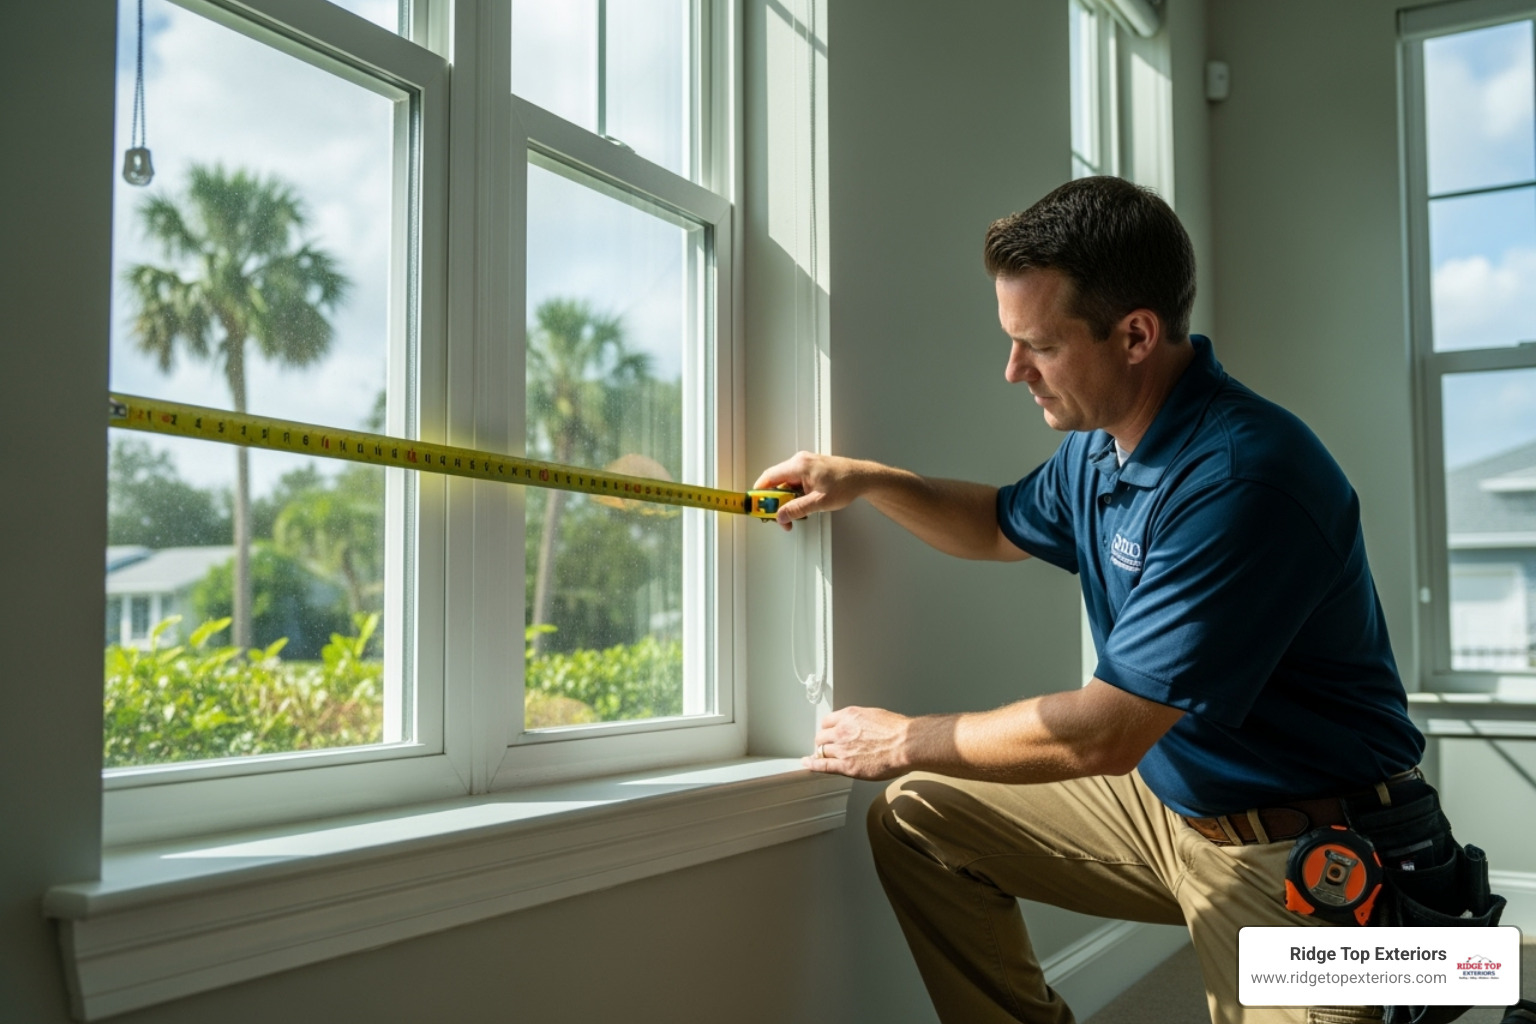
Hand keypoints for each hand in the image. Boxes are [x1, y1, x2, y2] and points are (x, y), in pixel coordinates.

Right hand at [752, 452, 868, 530]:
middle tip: (777, 517)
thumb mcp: (820, 502)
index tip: (755, 505)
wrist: (863, 477)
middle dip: (775, 501)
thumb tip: (781, 515)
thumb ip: (798, 509)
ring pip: (785, 484)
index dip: (759, 492)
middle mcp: (799, 462)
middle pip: (776, 482)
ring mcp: (804, 465)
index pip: (769, 477)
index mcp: (799, 465)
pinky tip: (801, 506)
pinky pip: (794, 483)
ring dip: (786, 500)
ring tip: (793, 515)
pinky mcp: (810, 470)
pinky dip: (793, 495)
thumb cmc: (846, 483)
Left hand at [804, 705, 913, 779]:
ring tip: (818, 758)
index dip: (827, 729)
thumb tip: (863, 727)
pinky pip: (823, 765)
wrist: (905, 744)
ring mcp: (842, 748)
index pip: (828, 721)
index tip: (827, 733)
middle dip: (823, 742)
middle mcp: (842, 730)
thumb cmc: (898, 731)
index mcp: (850, 716)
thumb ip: (863, 722)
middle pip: (822, 736)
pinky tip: (807, 764)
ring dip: (821, 754)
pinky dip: (812, 765)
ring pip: (822, 751)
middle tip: (825, 746)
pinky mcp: (846, 765)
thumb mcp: (876, 716)